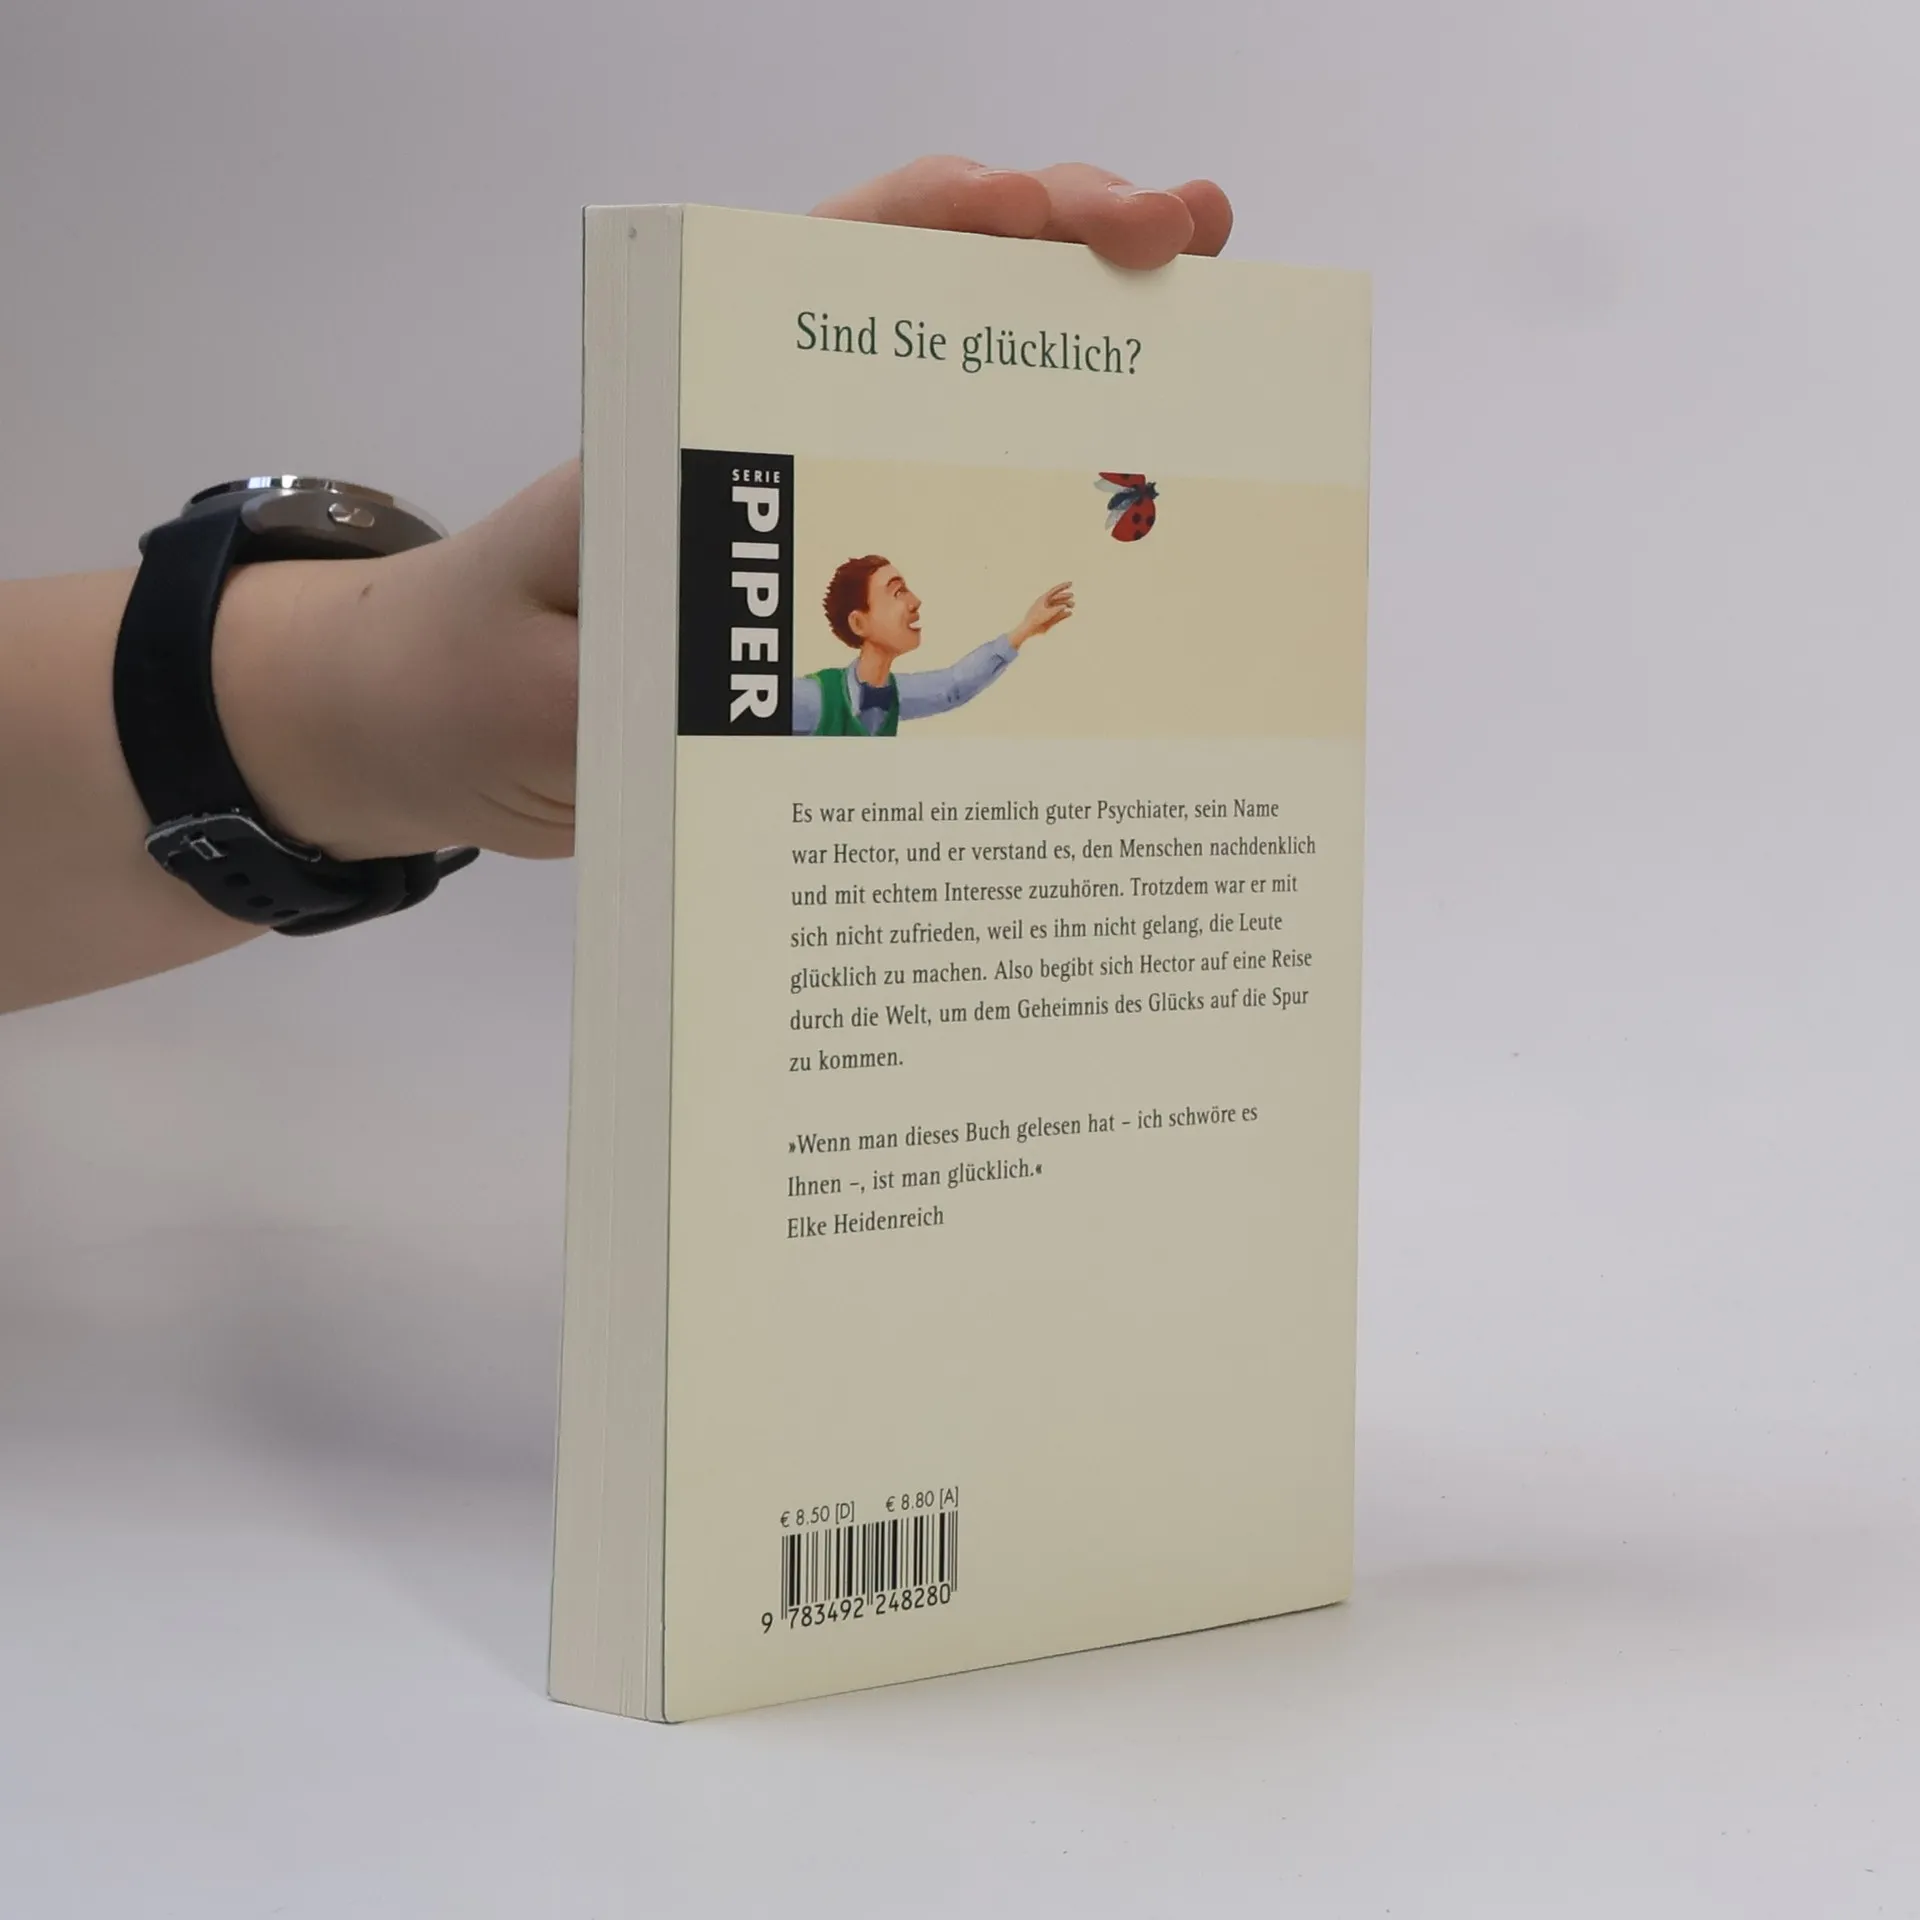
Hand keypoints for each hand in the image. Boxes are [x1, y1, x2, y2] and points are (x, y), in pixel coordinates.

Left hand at [233, 161, 1231, 861]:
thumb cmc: (459, 683)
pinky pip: (953, 535)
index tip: (1060, 217)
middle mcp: (762, 439)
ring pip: (962, 411)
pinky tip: (1123, 509)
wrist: (425, 730)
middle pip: (932, 309)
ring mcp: (807, 509)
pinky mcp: (828, 594)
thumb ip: (635, 693)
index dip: (953, 225)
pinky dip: (1043, 510)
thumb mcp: (535, 694)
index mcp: (688, 419)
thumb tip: (774, 703)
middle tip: (1193, 240)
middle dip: (1068, 252)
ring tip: (1208, 337)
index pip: (830, 274)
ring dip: (1085, 368)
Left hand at [1010, 582, 1075, 649]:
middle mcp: (1045, 603)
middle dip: (1065, 596)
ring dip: (1065, 604)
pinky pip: (1058, 612)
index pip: (1055, 590)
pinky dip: (1064, 612)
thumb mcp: (1047, 613)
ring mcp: (1047, 609)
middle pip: (1057, 597)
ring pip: (1058, 604)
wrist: (1029, 628)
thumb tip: (1065, 606)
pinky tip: (1069, 613)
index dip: (1063, 586)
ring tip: (1072, 605)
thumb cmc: (1036, 620)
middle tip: (1072, 596)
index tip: (1071, 583)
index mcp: (1043, 599)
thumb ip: (1056, 609)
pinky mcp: (1048, 616)